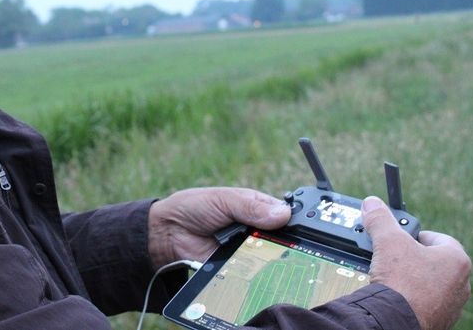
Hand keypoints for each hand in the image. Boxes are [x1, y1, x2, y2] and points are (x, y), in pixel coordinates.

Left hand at [147, 187, 290, 267]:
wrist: (168, 233)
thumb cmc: (194, 207)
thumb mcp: (223, 200)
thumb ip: (251, 206)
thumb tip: (283, 214)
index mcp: (256, 207)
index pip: (284, 215)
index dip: (293, 223)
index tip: (304, 230)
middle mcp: (256, 229)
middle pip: (282, 240)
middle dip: (285, 244)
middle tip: (287, 247)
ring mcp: (248, 250)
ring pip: (271, 258)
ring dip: (272, 260)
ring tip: (275, 260)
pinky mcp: (238, 267)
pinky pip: (253, 273)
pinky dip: (256, 274)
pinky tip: (261, 273)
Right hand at [362, 196, 470, 329]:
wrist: (396, 320)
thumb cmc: (402, 281)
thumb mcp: (387, 240)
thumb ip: (380, 219)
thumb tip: (371, 204)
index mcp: (456, 260)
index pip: (435, 237)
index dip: (412, 234)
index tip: (397, 238)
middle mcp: (460, 282)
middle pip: (431, 259)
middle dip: (410, 256)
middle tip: (391, 255)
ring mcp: (451, 303)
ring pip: (428, 281)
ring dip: (410, 276)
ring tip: (390, 275)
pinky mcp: (438, 319)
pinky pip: (424, 300)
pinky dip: (410, 295)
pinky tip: (395, 294)